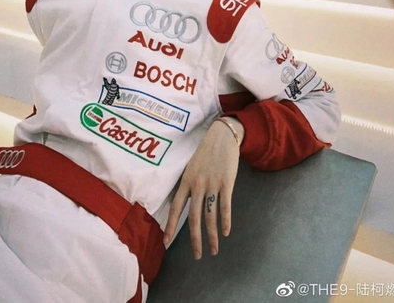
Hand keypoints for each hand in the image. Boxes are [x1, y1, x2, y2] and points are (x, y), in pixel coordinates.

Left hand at [163, 118, 242, 259]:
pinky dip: (225, 221)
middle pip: (193, 217)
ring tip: (213, 250)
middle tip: (198, 256)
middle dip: (195, 239)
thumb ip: (188, 185)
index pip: (175, 207)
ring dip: (212, 235)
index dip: (170, 225)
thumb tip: (184, 203)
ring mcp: (212, 184)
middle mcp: (197, 185)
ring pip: (210, 216)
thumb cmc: (205, 153)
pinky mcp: (226, 183)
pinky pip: (225, 206)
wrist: (221, 136)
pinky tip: (226, 232)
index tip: (166, 241)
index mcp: (186, 181)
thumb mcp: (191, 167)